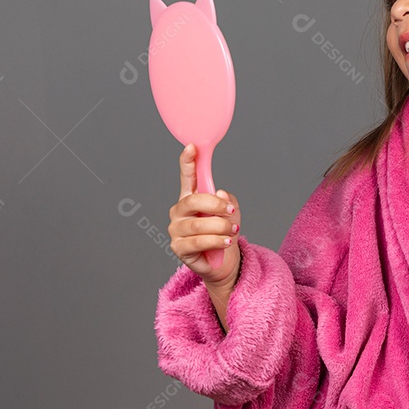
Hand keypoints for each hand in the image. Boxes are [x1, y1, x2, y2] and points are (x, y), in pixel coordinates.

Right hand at [167, 143, 241, 289]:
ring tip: (232, 231)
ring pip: (198, 224)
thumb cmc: (224, 232)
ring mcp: (176, 229)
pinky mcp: (179, 248)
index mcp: (191, 198)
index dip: (188, 162)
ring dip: (220, 227)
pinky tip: (226, 241)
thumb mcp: (231, 212)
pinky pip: (198, 241)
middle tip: (230, 211)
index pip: (187, 177)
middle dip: (215, 205)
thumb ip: (226, 200)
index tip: (192, 147)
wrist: (223, 261)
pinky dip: (216, 241)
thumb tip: (218, 194)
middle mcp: (180, 211)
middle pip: (193, 200)